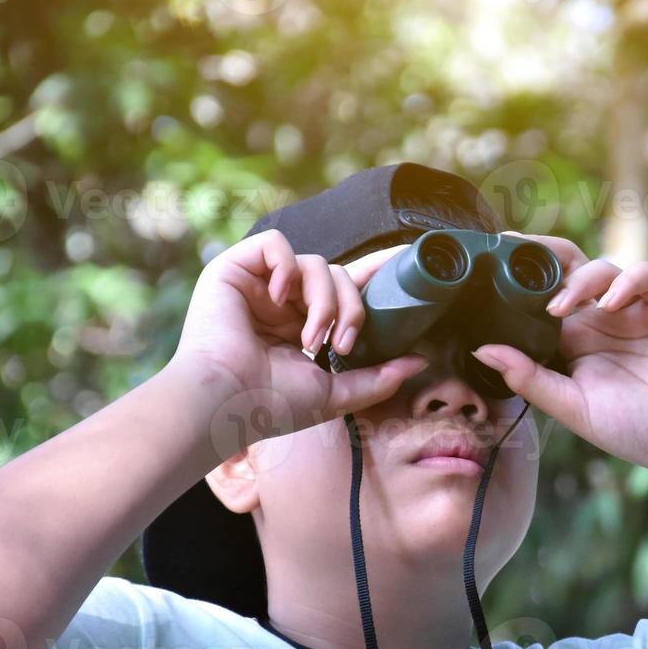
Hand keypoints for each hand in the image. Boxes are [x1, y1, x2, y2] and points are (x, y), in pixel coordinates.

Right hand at [169, 229, 427, 441]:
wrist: (227, 402)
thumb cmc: (271, 406)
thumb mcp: (335, 394)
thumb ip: (377, 378)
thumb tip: (420, 360)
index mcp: (302, 326)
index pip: (344, 290)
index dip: (374, 275)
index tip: (403, 265)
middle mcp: (282, 302)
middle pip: (338, 276)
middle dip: (352, 307)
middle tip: (343, 342)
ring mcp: (259, 285)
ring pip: (315, 263)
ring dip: (324, 300)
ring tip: (312, 339)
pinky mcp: (234, 269)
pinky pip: (275, 243)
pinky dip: (287, 266)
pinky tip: (281, 297)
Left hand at [470, 235, 647, 477]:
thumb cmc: (632, 428)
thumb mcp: (571, 406)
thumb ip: (529, 378)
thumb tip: (482, 350)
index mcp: (576, 340)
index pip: (542, 297)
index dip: (521, 280)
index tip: (492, 263)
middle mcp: (602, 317)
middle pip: (568, 268)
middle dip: (543, 254)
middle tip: (516, 249)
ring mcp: (635, 307)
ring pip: (601, 268)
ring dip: (579, 281)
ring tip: (563, 307)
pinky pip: (644, 275)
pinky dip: (625, 282)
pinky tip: (610, 304)